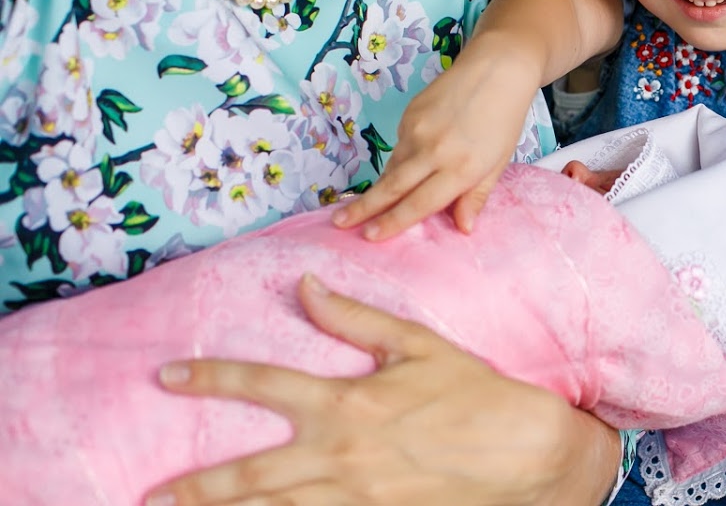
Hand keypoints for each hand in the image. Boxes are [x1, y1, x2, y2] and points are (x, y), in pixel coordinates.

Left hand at [146, 275, 619, 505]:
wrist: (525, 456)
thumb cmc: (474, 392)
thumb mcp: (418, 344)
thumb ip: (355, 319)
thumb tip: (306, 287)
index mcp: (348, 403)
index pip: (262, 385)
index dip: (210, 378)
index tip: (168, 374)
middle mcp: (340, 455)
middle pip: (249, 475)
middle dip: (196, 485)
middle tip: (153, 491)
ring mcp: (354, 498)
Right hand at [334, 42, 540, 239]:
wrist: (497, 69)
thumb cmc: (504, 120)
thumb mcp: (498, 163)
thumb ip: (476, 197)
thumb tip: (463, 229)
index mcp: (460, 168)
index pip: (419, 203)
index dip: (392, 223)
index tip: (368, 237)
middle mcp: (434, 151)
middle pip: (392, 187)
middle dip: (363, 208)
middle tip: (338, 224)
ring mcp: (418, 130)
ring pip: (393, 167)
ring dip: (379, 187)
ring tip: (359, 206)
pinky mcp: (409, 114)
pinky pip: (398, 146)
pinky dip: (399, 161)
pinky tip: (405, 166)